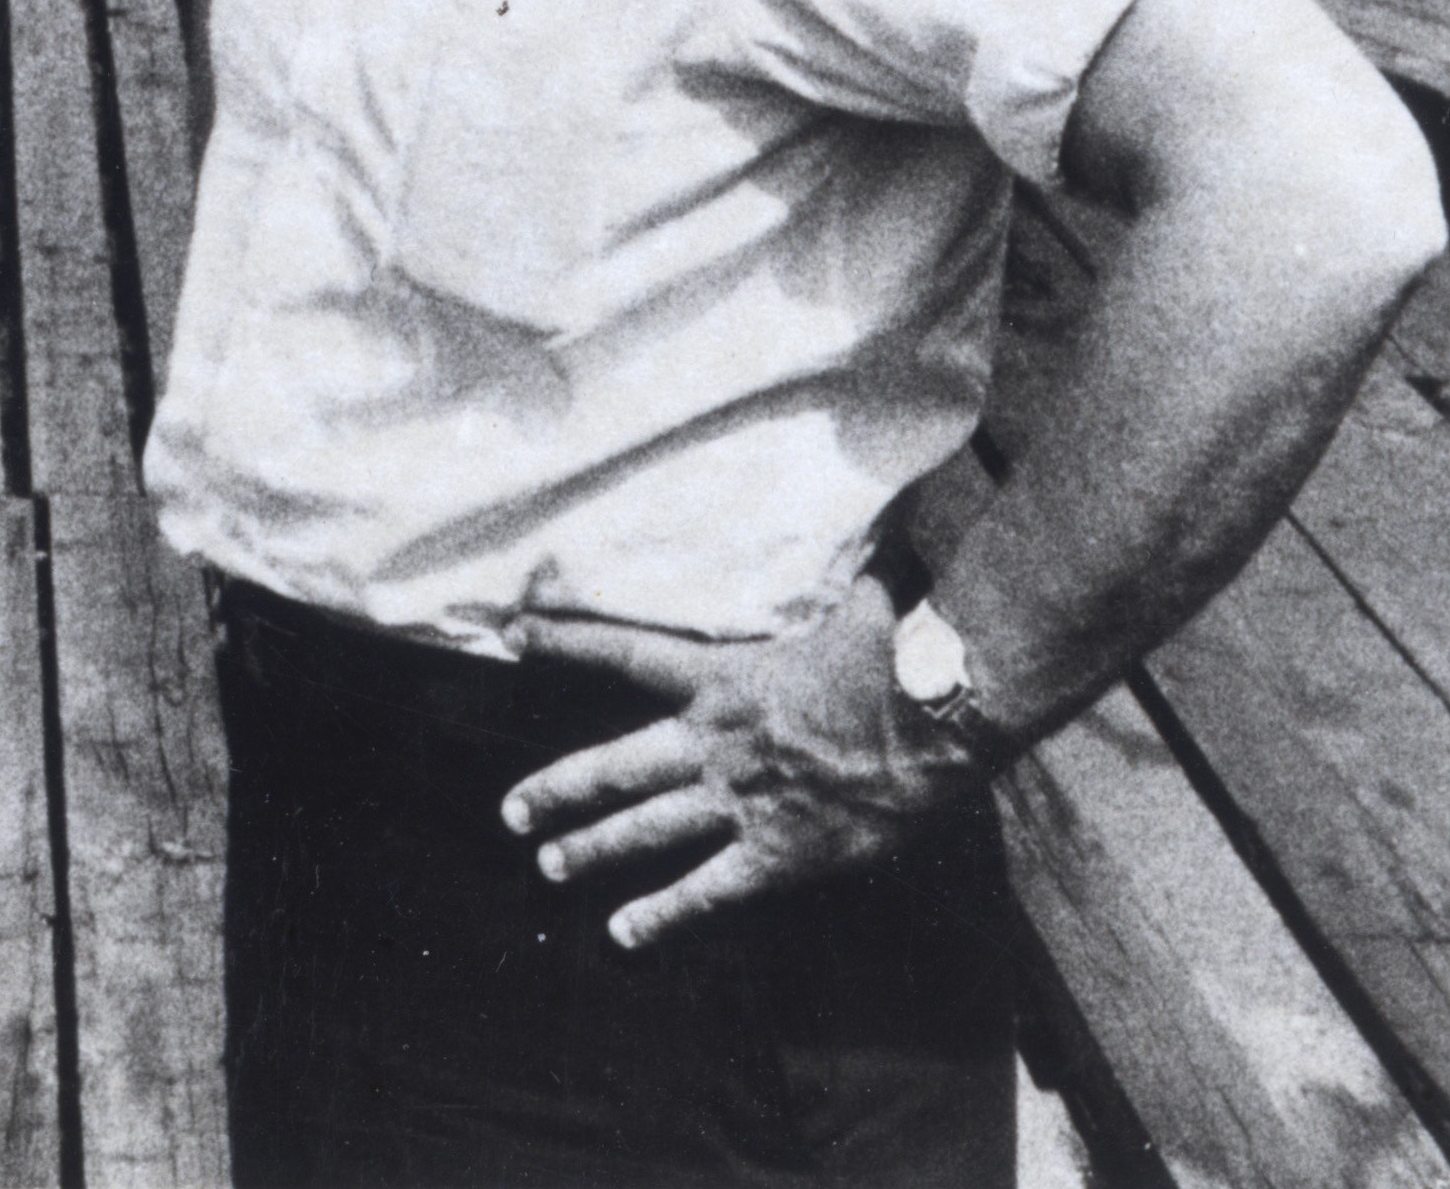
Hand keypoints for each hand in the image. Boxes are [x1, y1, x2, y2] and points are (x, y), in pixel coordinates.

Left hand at [492, 592, 980, 951]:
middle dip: (559, 788)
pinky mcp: (776, 853)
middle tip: (509, 813)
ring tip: (551, 865)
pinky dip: (663, 913)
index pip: (626, 652)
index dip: (566, 640)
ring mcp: (741, 800)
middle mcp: (716, 741)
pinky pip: (707, 890)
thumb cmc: (903, 650)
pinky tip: (626, 933)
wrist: (940, 718)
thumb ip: (840, 571)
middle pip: (617, 766)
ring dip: (593, 849)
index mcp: (726, 676)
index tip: (512, 634)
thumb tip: (875, 516)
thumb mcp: (856, 595)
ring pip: (647, 829)